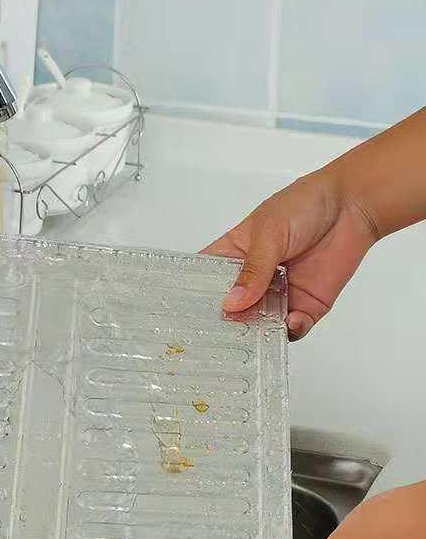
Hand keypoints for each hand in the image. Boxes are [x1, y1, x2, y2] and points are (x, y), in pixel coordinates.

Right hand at [202, 170, 378, 338]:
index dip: (195, 296)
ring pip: (259, 323)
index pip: (206, 279)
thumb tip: (232, 303)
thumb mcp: (270, 233)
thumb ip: (253, 270)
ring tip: (257, 331)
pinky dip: (290, 330)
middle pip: (231, 308)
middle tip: (221, 332)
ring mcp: (277, 294)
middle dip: (226, 321)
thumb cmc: (304, 206)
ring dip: (257, 330)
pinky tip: (290, 321)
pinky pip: (292, 328)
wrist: (353, 206)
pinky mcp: (305, 306)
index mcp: (234, 255)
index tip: (185, 312)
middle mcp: (252, 279)